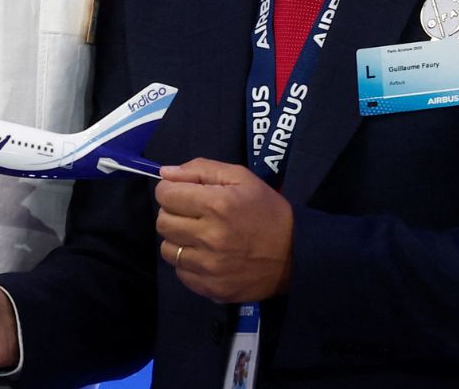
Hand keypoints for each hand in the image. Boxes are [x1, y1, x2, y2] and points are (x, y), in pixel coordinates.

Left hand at [155, 159, 292, 303]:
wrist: (295, 255)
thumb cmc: (267, 210)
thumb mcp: (242, 178)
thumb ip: (201, 169)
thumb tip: (165, 173)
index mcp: (217, 204)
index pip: (165, 194)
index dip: (171, 190)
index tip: (183, 193)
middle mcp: (209, 237)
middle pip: (162, 222)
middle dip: (173, 213)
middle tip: (192, 214)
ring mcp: (209, 267)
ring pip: (167, 249)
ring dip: (178, 239)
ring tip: (199, 236)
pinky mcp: (211, 288)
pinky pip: (180, 272)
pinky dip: (188, 263)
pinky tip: (206, 256)